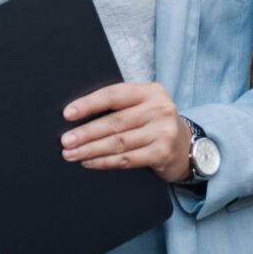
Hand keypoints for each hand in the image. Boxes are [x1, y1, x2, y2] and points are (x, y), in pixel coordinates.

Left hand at [60, 82, 190, 182]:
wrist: (186, 145)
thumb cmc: (152, 121)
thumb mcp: (141, 104)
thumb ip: (119, 104)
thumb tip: (77, 114)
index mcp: (149, 91)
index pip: (113, 95)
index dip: (88, 104)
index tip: (68, 114)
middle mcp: (158, 109)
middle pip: (114, 122)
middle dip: (85, 132)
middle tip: (65, 140)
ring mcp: (163, 132)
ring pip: (118, 142)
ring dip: (91, 150)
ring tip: (71, 153)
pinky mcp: (163, 154)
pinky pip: (127, 159)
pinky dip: (105, 162)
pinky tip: (90, 162)